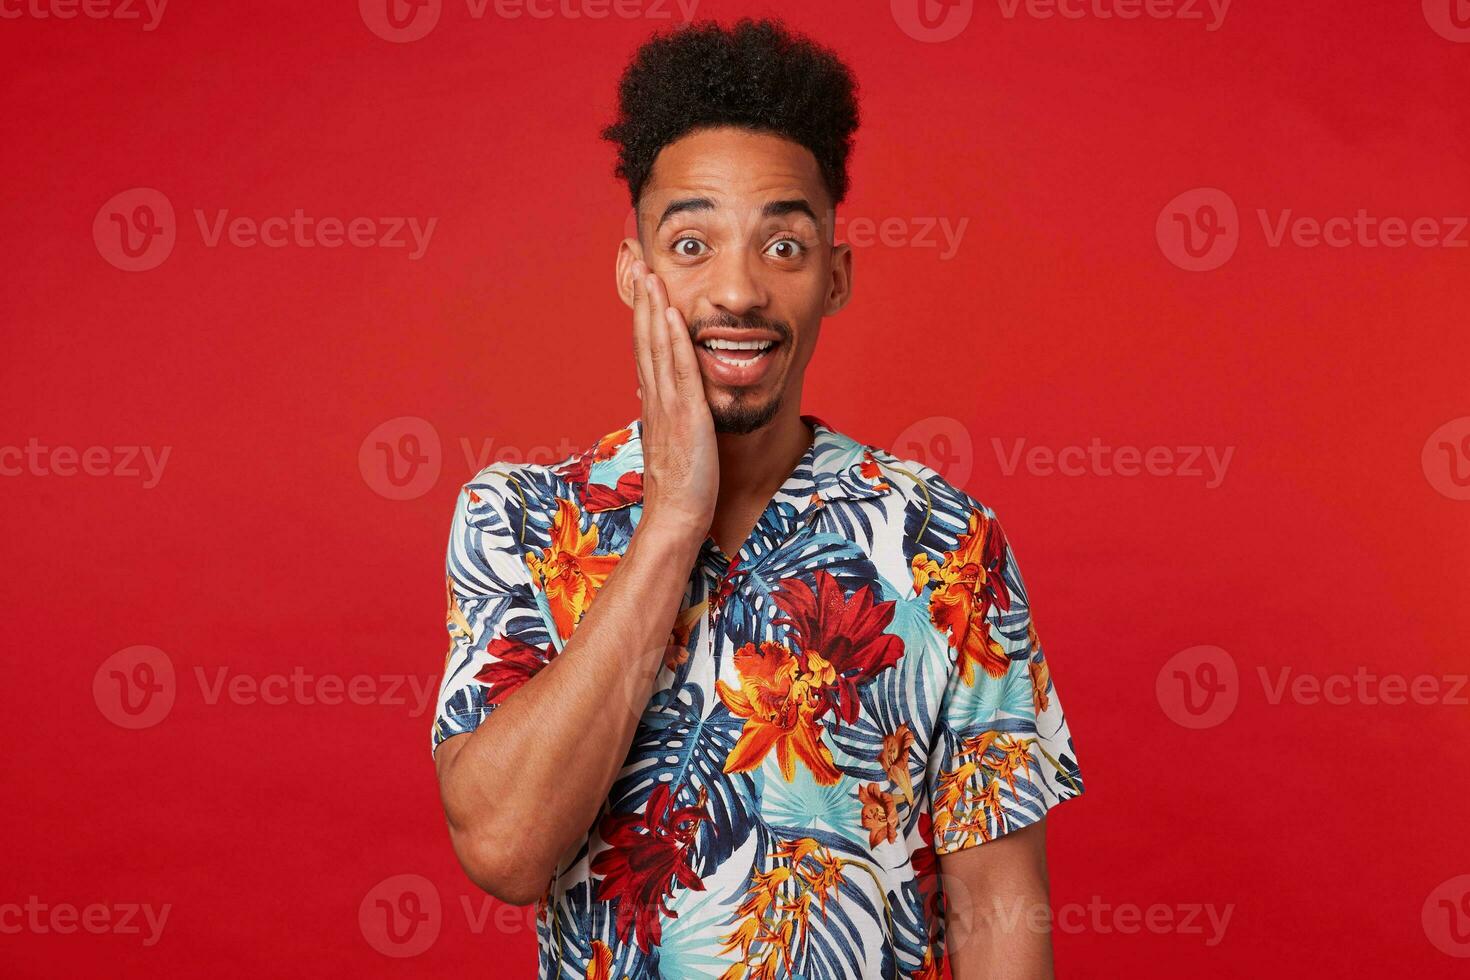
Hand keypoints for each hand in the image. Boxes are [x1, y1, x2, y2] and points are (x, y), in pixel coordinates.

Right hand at [630, 260, 717, 542]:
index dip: (642, 312)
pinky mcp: (686, 417)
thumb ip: (669, 414)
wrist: (677, 519)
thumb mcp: (673, 441)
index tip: (640, 281)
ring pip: (657, 348)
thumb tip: (661, 397)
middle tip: (637, 259)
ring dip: (654, 308)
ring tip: (651, 272)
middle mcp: (655, 398)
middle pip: (644, 338)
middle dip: (642, 298)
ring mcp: (668, 406)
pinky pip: (678, 372)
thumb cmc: (681, 487)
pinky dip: (674, 340)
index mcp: (654, 401)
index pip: (645, 347)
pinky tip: (673, 314)